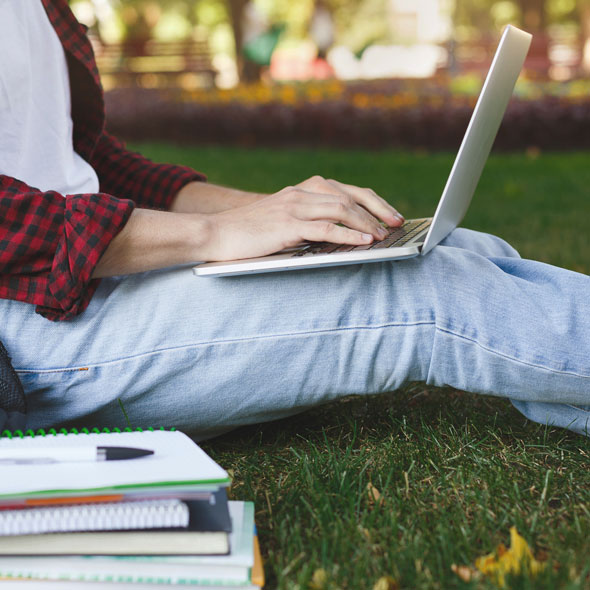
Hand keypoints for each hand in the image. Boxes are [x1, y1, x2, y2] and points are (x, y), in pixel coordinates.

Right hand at [200, 176, 403, 261]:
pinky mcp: (287, 224)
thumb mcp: (284, 221)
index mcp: (302, 191)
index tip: (390, 215)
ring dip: (367, 222)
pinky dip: (349, 234)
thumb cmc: (250, 233)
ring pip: (341, 208)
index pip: (345, 191)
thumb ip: (309, 222)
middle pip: (349, 196)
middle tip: (397, 223)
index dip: (372, 202)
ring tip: (385, 234)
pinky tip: (365, 241)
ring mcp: (294, 207)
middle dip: (377, 209)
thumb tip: (341, 235)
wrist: (216, 233)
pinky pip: (325, 227)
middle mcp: (301, 193)